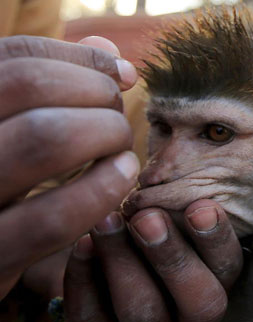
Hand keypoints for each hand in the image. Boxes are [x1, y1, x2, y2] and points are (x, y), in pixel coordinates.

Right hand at [0, 35, 139, 299]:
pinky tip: (123, 177)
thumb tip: (114, 56)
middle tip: (118, 113)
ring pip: (45, 137)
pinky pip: (54, 217)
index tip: (123, 73)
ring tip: (122, 146)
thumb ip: (55, 90)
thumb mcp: (15, 132)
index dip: (80, 59)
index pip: (12, 58)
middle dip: (94, 91)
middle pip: (28, 84)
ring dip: (105, 132)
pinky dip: (102, 190)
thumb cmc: (2, 187)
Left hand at [64, 200, 242, 321]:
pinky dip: (84, 279)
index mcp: (214, 284)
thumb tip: (165, 180)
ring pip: (144, 311)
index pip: (228, 266)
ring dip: (124, 262)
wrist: (93, 283)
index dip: (216, 239)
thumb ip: (169, 209)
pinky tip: (80, 245)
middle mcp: (191, 321)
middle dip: (173, 256)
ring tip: (105, 222)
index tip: (199, 206)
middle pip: (199, 299)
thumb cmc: (137, 240)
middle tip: (147, 217)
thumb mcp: (159, 222)